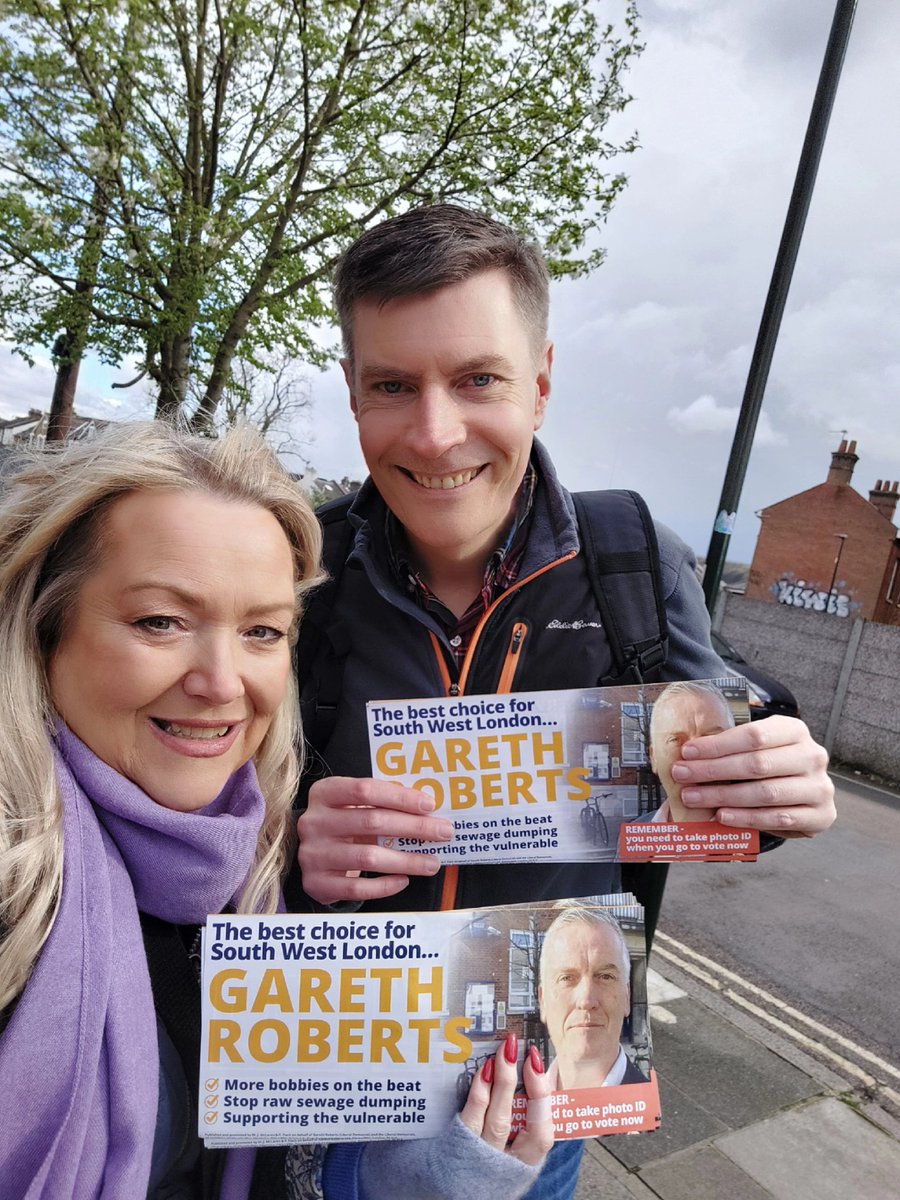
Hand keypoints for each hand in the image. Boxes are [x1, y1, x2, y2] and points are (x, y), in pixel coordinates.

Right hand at [297, 776, 453, 903]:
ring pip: (368, 857)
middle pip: (371, 822)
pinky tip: (404, 880)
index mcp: (324, 793)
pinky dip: (384, 885)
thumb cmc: (343, 825)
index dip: (400, 797)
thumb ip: (382, 804)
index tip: (429, 805)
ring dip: (406, 860)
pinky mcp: (316, 883)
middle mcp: (314, 821)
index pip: (365, 790)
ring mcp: (313, 853)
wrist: (312, 855)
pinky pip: (357, 887)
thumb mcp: (353, 807)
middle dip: (413, 827)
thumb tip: (428, 811)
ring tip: (432, 862)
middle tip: (443, 832)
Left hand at [460, 1036, 552, 1167]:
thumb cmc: (487, 1160)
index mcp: (526, 1162)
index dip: (544, 1099)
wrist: (447, 1186)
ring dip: (504, 1082)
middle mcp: (507, 1162)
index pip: (543, 1133)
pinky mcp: (458, 1148)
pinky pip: (471, 1118)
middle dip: (530, 1085)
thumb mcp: (512, 1149)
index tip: (540, 1066)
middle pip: (524, 1124)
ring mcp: (482, 1156)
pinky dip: (479, 1093)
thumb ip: (525, 1118)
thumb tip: (535, 1073)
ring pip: (498, 1119)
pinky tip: (483, 1070)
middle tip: (529, 1052)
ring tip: (506, 1053)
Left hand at [674, 715, 835, 835]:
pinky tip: (722, 816)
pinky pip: (778, 818)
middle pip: (757, 763)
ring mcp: (819, 787)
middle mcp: (812, 756)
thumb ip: (731, 748)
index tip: (687, 752)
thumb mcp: (759, 748)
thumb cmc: (773, 765)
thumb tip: (687, 755)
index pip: (754, 735)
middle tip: (682, 776)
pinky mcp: (821, 816)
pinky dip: (746, 818)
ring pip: (766, 792)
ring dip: (724, 796)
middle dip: (713, 770)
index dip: (718, 744)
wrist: (808, 793)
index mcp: (795, 731)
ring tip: (694, 797)